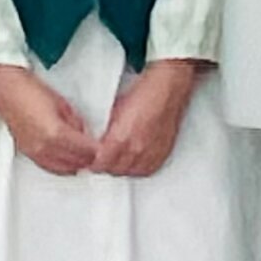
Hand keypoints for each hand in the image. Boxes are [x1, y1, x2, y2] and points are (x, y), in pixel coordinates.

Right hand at [0, 63, 96, 175]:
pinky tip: (67, 162)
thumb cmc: (31, 91)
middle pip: (74, 163)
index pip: (84, 151)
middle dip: (88, 160)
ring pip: (61, 169)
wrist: (7, 90)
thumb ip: (75, 122)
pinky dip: (61, 167)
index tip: (103, 148)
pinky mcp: (27, 152)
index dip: (96, 151)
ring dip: (75, 165)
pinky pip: (48, 166)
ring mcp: (34, 151)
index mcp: (55, 133)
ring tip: (84, 159)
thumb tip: (84, 133)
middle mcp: (44, 147)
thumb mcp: (62, 104)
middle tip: (97, 155)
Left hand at [95, 59, 204, 177]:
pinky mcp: (163, 152)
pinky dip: (139, 168)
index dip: (94, 162)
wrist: (168, 87)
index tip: (92, 159)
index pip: (100, 163)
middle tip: (103, 159)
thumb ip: (107, 130)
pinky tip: (135, 161)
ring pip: (130, 173)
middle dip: (106, 165)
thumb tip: (99, 142)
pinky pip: (147, 170)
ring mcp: (151, 153)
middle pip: (114, 171)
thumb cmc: (144, 93)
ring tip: (118, 160)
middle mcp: (136, 149)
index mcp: (120, 138)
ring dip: (122, 168)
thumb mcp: (115, 111)